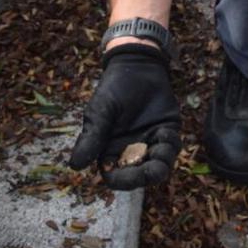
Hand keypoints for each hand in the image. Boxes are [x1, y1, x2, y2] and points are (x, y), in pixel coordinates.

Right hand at [68, 43, 180, 189]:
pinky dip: (171, 144)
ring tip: (160, 150)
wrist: (137, 67)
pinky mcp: (167, 131)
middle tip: (151, 171)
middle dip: (146, 176)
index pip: (115, 176)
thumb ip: (92, 137)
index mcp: (111, 151)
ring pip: (160, 165)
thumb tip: (75, 166)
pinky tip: (165, 133)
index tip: (124, 176)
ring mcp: (151, 142)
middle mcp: (132, 151)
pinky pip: (172, 146)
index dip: (121, 181)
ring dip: (162, 163)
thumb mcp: (100, 112)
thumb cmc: (113, 89)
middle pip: (140, 175)